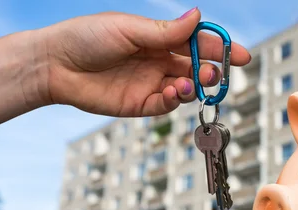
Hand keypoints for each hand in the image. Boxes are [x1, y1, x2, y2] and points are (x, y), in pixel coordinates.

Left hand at [38, 8, 249, 115]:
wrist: (55, 65)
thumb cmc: (87, 37)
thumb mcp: (129, 28)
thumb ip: (165, 30)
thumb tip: (198, 16)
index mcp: (158, 38)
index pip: (197, 42)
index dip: (221, 48)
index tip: (241, 55)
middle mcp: (159, 60)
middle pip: (197, 67)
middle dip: (211, 71)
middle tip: (216, 74)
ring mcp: (151, 83)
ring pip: (186, 88)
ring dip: (195, 87)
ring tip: (190, 84)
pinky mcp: (141, 104)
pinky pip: (166, 105)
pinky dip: (175, 101)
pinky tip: (173, 93)